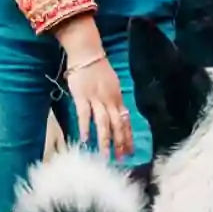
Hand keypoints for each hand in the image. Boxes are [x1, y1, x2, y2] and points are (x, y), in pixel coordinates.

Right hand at [55, 16, 134, 162]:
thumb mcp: (112, 84)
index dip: (128, 137)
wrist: (87, 52)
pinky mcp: (82, 96)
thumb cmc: (98, 68)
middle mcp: (109, 100)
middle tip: (121, 159)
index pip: (125, 121)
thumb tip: (119, 114)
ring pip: (103, 123)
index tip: (131, 151)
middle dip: (120, 143)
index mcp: (117, 98)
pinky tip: (86, 139)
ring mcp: (96, 99)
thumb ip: (114, 100)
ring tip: (106, 155)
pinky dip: (85, 127)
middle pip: (117, 125)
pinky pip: (84, 114)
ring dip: (105, 140)